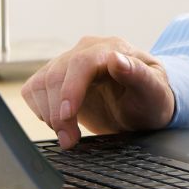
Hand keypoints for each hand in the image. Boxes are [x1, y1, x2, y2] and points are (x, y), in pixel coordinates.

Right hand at [21, 36, 175, 148]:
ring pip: (41, 84)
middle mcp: (87, 50)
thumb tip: (116, 59)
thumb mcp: (155, 92)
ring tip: (69, 136)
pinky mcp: (55, 78)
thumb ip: (139, 74)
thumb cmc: (152, 99)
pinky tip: (62, 123)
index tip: (69, 115)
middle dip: (59, 113)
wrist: (142, 108)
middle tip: (70, 140)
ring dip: (49, 115)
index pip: (83, 62)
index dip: (72, 88)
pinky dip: (42, 111)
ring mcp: (68, 62)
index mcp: (114, 48)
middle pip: (57, 75)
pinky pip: (33, 91)